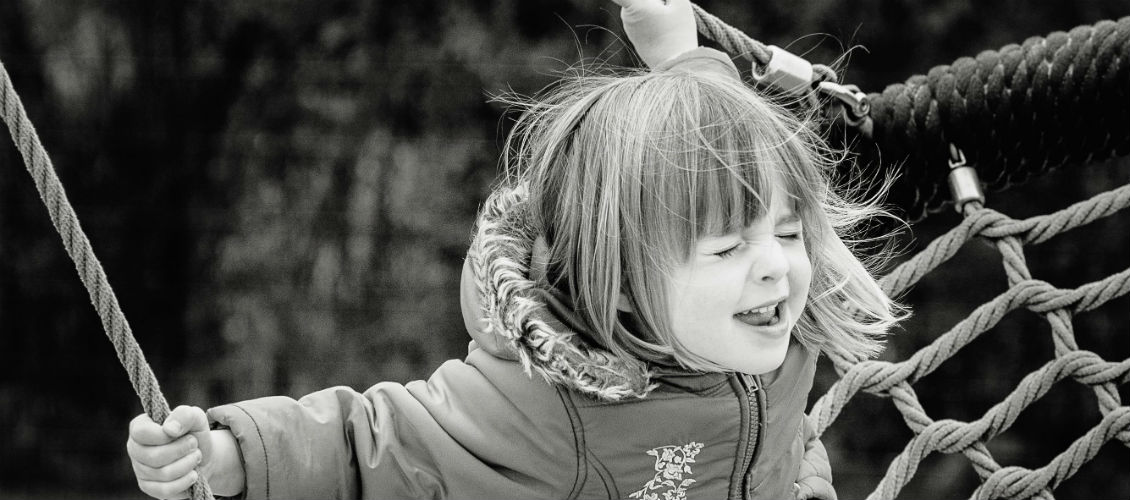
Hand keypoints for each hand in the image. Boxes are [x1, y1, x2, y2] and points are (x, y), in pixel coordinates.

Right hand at [127, 405, 243, 498]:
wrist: (204, 456)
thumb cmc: (194, 433)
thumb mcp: (195, 418)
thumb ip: (184, 415)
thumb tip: (170, 429)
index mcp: (139, 427)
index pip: (141, 433)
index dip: (164, 435)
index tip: (183, 434)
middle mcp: (135, 448)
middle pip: (153, 457)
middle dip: (181, 451)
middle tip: (194, 445)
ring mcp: (139, 470)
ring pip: (162, 474)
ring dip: (187, 464)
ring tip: (195, 457)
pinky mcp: (149, 487)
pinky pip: (165, 489)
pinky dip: (185, 481)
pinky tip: (192, 473)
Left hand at [610, 0, 697, 66]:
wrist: (675, 66)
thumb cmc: (678, 33)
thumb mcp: (680, 4)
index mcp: (635, 5)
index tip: (632, 0)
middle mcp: (626, 15)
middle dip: (655, 0)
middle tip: (669, 8)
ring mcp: (629, 27)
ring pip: (642, 5)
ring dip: (655, 6)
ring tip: (670, 20)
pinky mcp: (634, 35)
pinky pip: (642, 18)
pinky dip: (653, 17)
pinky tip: (665, 28)